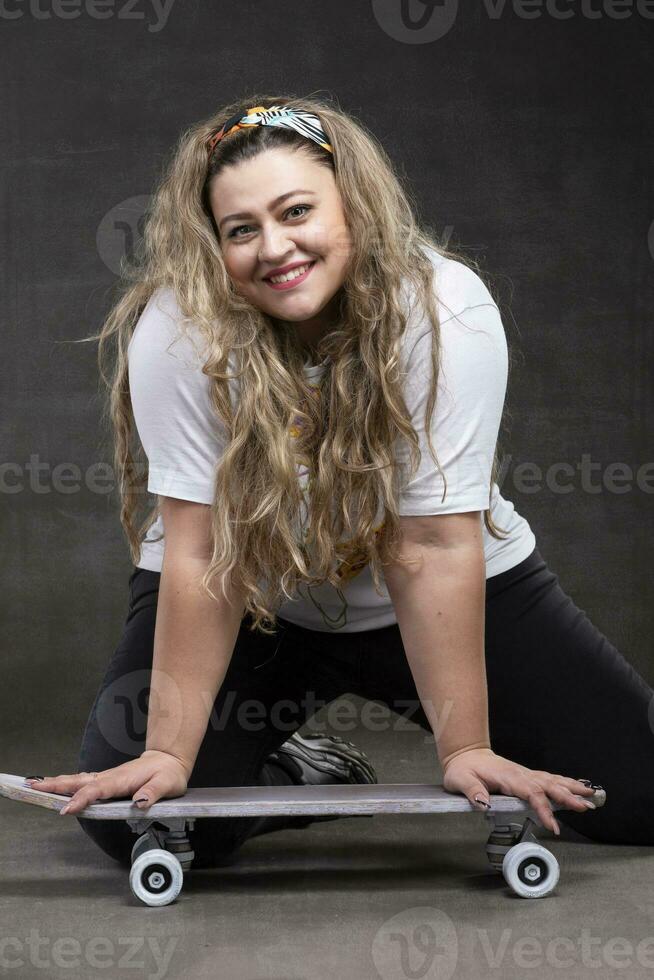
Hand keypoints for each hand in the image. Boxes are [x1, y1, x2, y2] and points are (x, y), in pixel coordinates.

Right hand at [23, 750, 190, 815]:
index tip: (66, 809)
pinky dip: (68, 783)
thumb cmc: (168, 773)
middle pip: (79, 781)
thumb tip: (140, 802)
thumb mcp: (167, 784)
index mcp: (121, 780)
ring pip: (78, 780)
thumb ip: (153, 792)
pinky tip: (57, 786)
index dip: (81, 800)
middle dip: (56, 785)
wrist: (169, 759)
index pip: (97, 791)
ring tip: (36, 785)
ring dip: (57, 783)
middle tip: (34, 787)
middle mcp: (110, 777)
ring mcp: (107, 777)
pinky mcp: (107, 780)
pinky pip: (84, 782)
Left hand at [441, 748, 597, 835]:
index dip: (543, 809)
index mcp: (507, 777)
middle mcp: (520, 774)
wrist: (466, 754)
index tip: (553, 825)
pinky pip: (549, 779)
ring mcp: (525, 774)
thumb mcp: (460, 779)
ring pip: (552, 780)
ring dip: (572, 788)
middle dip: (568, 796)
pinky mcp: (526, 776)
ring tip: (592, 795)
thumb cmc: (464, 768)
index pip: (530, 793)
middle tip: (586, 806)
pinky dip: (565, 783)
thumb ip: (472, 791)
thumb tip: (483, 803)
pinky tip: (578, 787)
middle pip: (548, 785)